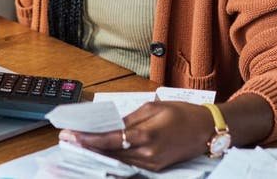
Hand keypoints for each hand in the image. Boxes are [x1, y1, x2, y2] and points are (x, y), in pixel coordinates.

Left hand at [59, 101, 214, 171]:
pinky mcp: (156, 168)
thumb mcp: (154, 108)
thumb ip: (129, 118)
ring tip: (80, 145)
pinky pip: (129, 164)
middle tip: (68, 140)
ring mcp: (152, 164)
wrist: (209, 130)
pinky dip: (115, 158)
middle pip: (111, 154)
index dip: (89, 139)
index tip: (72, 136)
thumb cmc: (184, 114)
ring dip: (99, 154)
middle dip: (89, 147)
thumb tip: (110, 124)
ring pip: (118, 161)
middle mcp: (148, 154)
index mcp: (146, 135)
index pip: (110, 140)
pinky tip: (102, 152)